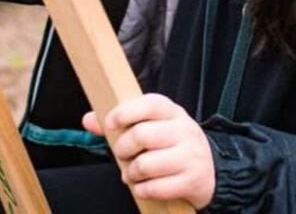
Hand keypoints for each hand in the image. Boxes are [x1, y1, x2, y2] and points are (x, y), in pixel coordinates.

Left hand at [83, 93, 214, 209]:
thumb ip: (120, 122)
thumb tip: (88, 119)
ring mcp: (191, 155)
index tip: (110, 124)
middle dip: (123, 148)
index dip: (125, 112)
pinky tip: (143, 186)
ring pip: (147, 164)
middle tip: (122, 154)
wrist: (207, 170)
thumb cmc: (170, 145)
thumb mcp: (151, 127)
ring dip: (131, 173)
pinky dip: (142, 190)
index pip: (149, 104)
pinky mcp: (193, 180)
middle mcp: (184, 130)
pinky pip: (157, 187)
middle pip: (142, 135)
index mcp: (172, 112)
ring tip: (131, 174)